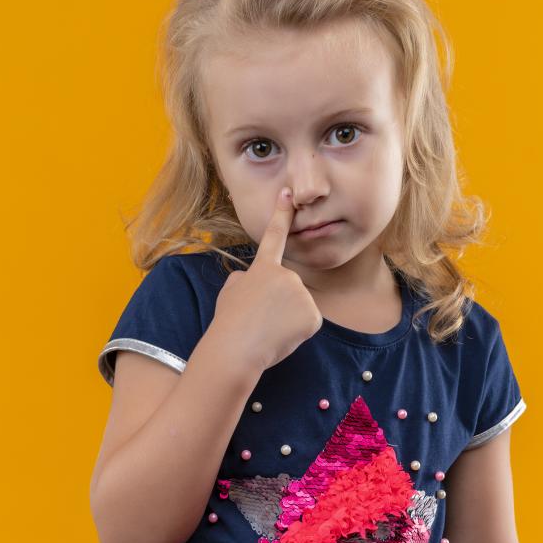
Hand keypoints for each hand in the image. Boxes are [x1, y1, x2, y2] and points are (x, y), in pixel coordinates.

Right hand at [209, 187, 322, 370]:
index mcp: (263, 268)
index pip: (274, 236)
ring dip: (288, 320)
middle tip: (260, 320)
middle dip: (281, 305)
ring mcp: (301, 293)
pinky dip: (297, 333)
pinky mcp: (313, 315)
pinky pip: (308, 324)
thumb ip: (247, 279)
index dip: (281, 213)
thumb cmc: (229, 323)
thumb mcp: (231, 292)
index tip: (288, 193)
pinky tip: (282, 336)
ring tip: (268, 329)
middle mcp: (286, 275)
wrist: (235, 349)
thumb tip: (254, 280)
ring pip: (300, 307)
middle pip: (291, 289)